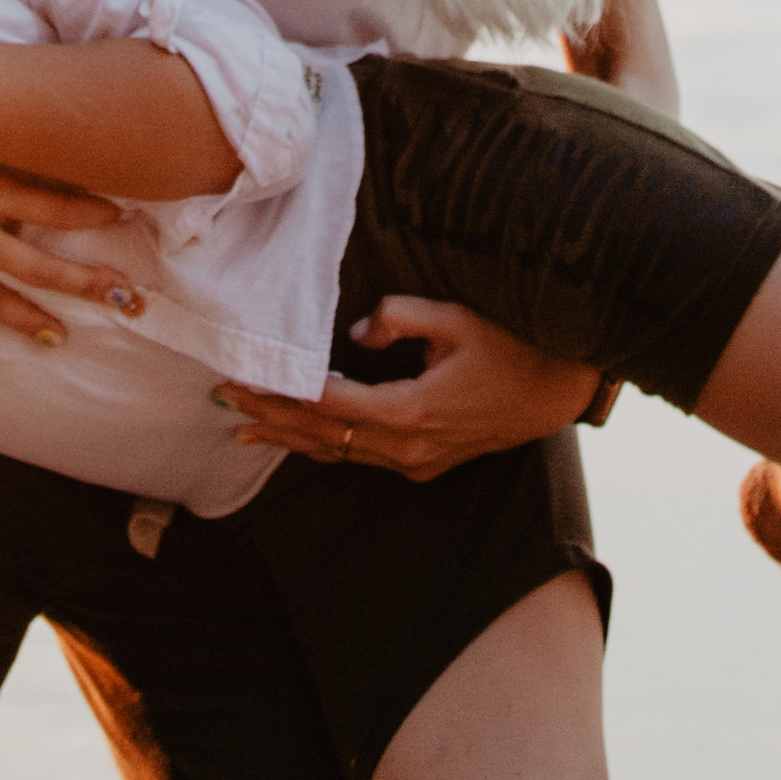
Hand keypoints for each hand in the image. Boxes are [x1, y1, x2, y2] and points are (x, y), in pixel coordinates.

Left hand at [216, 296, 600, 482]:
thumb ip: (403, 317)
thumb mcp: (460, 319)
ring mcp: (416, 460)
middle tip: (225, 396)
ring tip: (242, 423)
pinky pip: (360, 457)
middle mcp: (408, 445)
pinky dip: (322, 446)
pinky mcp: (422, 462)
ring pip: (338, 452)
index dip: (283, 392)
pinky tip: (296, 440)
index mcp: (413, 410)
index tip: (245, 376)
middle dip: (271, 414)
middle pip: (323, 434)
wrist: (555, 394)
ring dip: (289, 437)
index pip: (330, 404)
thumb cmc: (511, 347)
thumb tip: (357, 332)